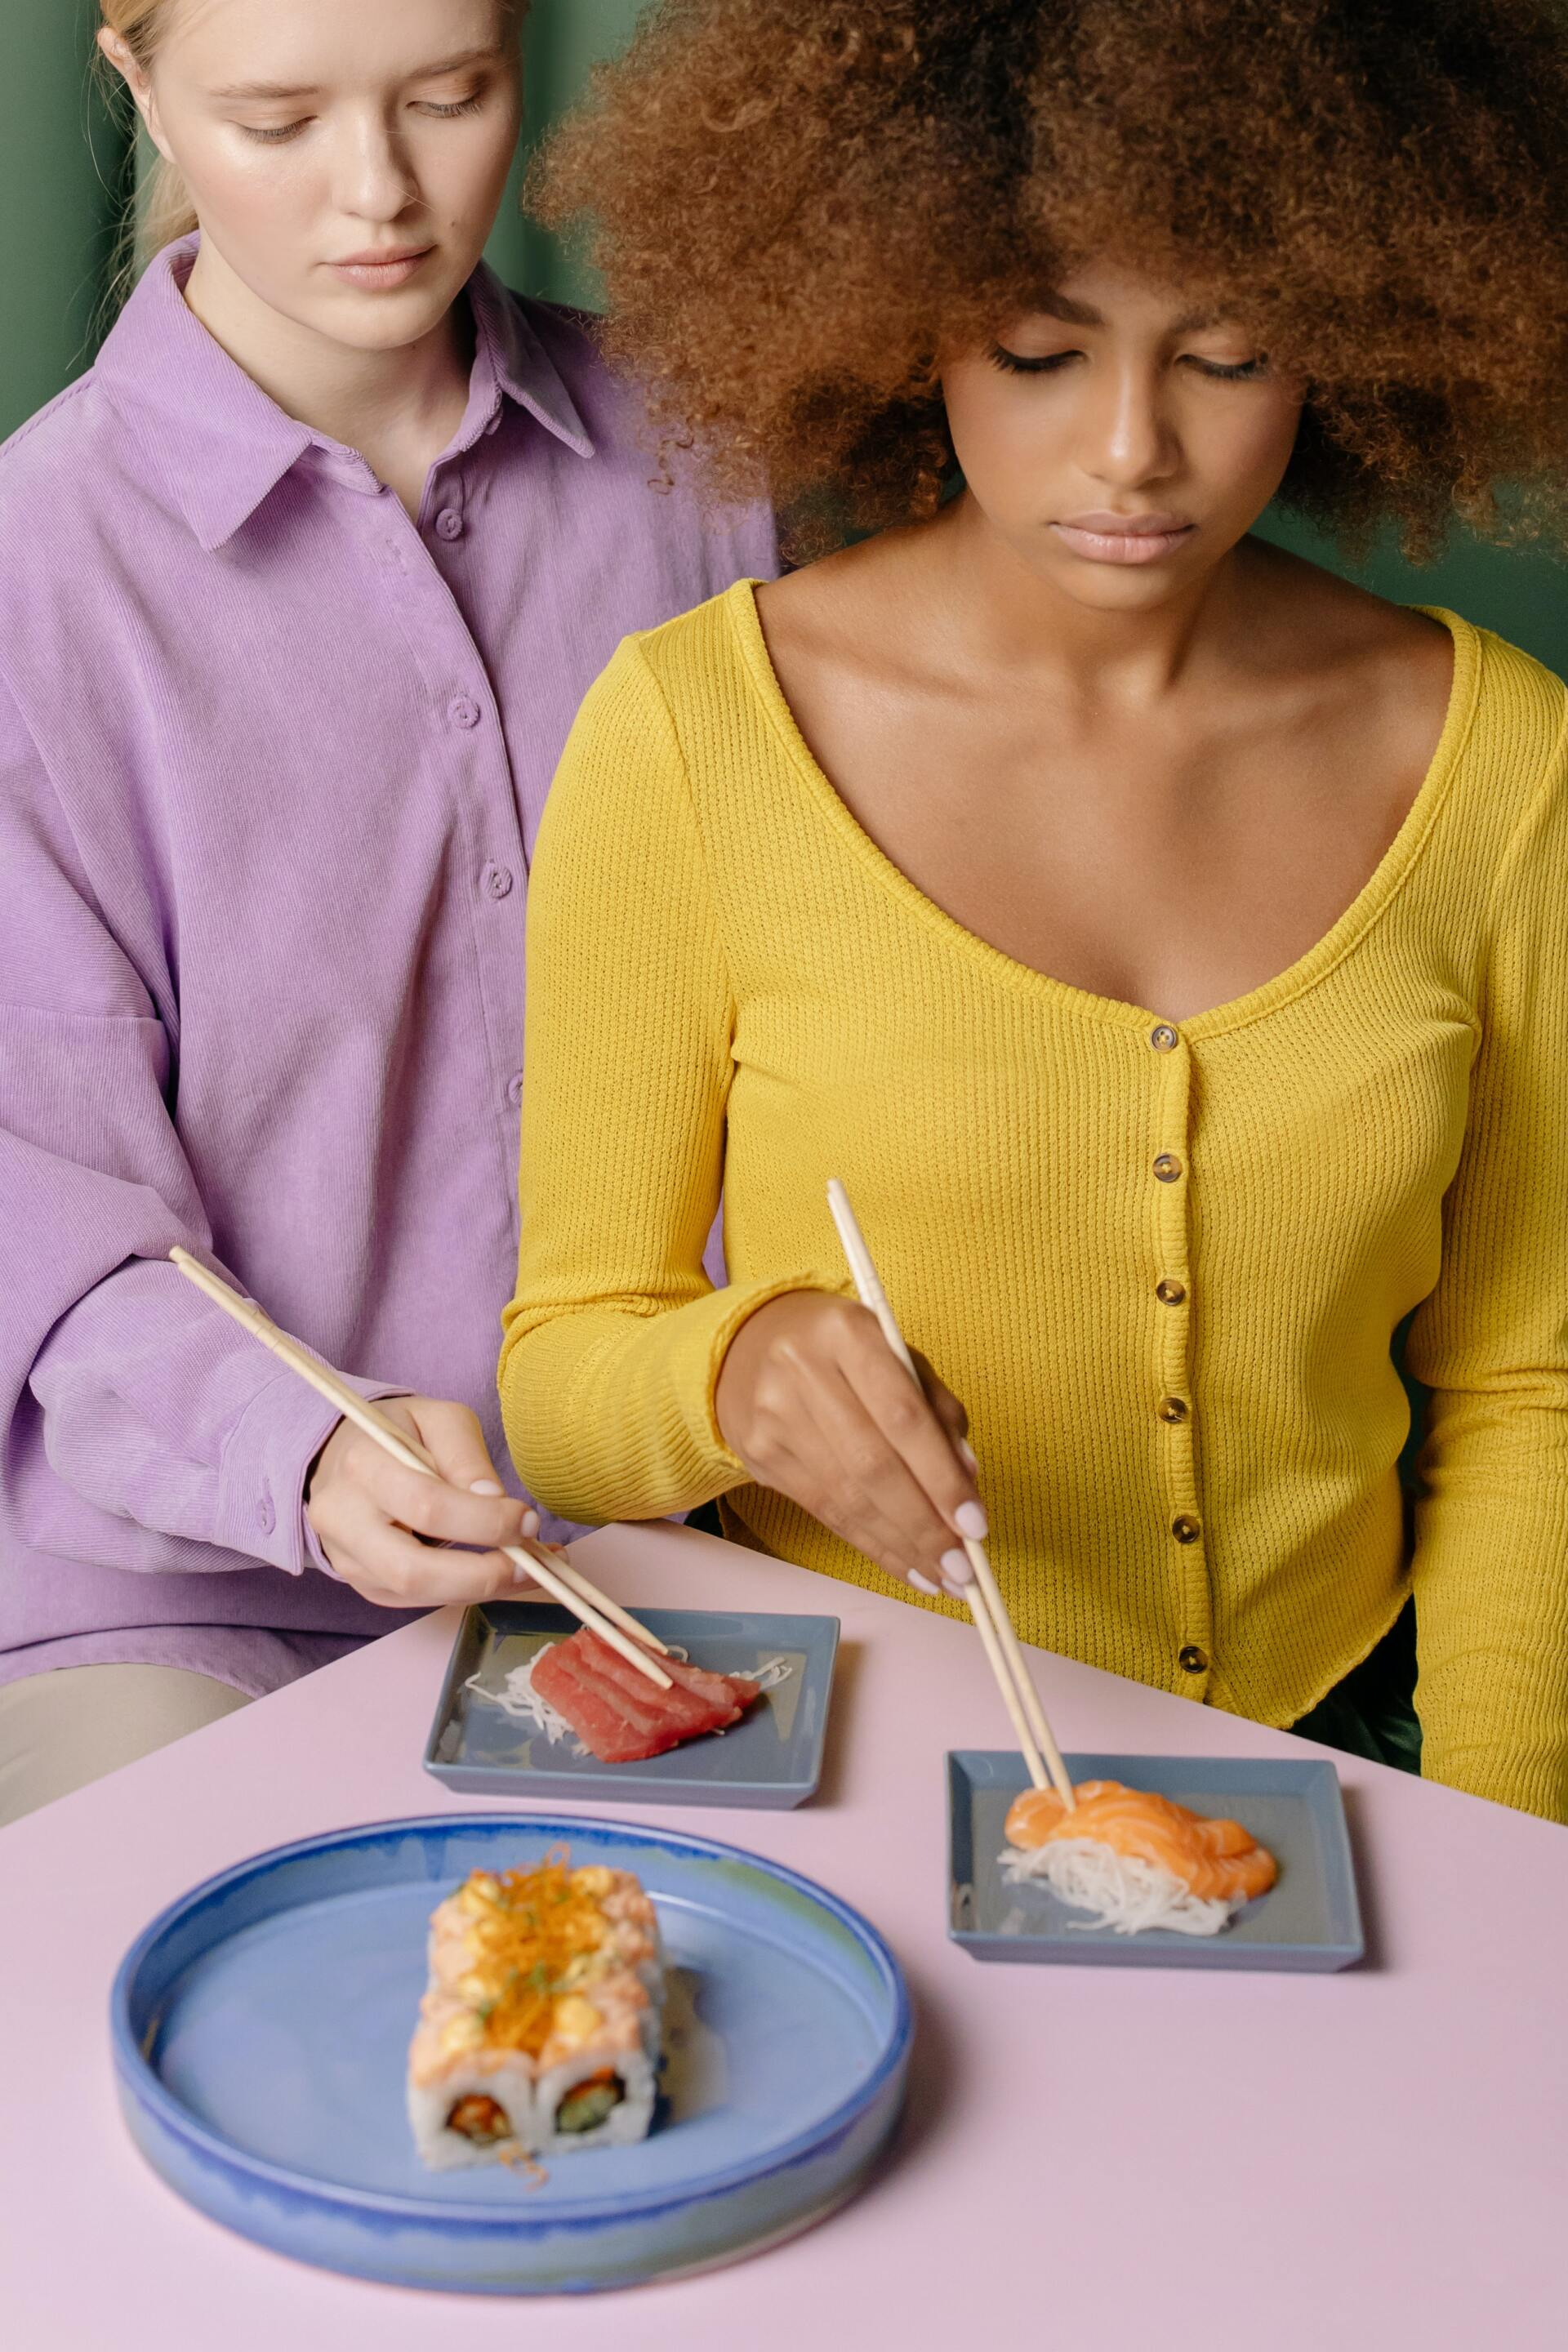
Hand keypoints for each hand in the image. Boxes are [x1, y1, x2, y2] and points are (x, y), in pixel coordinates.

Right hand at [305, 1396, 541, 1607]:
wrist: (346, 1455)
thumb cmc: (401, 1432)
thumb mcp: (440, 1419)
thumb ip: (466, 1456)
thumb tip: (494, 1500)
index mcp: (362, 1465)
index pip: (427, 1505)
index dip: (484, 1520)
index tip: (528, 1520)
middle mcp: (342, 1518)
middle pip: (412, 1570)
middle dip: (482, 1575)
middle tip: (531, 1564)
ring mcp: (347, 1558)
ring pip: (415, 1594)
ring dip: (480, 1589)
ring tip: (527, 1571)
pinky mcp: (362, 1582)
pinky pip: (416, 1601)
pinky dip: (462, 1592)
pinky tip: (494, 1574)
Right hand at [714, 1292, 983, 1596]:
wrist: (748, 1346)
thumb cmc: (843, 1350)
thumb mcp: (897, 1354)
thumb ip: (937, 1407)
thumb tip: (967, 1476)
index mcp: (847, 1333)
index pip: (902, 1415)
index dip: (941, 1476)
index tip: (974, 1523)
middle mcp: (802, 1372)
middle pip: (872, 1465)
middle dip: (924, 1525)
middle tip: (963, 1568)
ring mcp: (774, 1416)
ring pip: (847, 1498)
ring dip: (901, 1545)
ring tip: (943, 1577)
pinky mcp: (760, 1455)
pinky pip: (824, 1511)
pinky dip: (871, 1544)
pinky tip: (906, 1565)